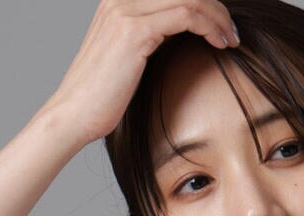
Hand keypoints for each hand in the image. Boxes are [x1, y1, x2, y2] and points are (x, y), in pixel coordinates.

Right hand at [42, 0, 240, 144]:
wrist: (72, 115)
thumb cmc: (99, 100)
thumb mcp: (126, 62)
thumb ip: (149, 42)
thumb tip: (176, 42)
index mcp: (118, 3)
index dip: (200, 5)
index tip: (220, 27)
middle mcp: (120, 0)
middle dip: (214, 8)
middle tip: (231, 32)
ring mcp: (126, 11)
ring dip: (216, 16)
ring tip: (230, 39)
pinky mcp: (135, 30)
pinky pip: (186, 15)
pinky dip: (209, 26)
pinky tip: (220, 43)